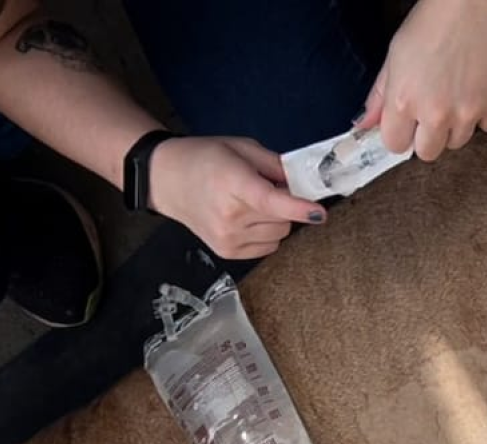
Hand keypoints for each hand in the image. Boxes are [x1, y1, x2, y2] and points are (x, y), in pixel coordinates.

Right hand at [148, 135, 328, 258]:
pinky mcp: (227, 252)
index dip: (297, 207)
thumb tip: (303, 181)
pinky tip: (246, 219)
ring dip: (275, 220)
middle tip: (263, 188)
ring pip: (278, 235)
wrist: (167, 180)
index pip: (270, 201)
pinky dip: (265, 233)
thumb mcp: (241, 148)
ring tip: (249, 203)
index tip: (318, 213)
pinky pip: (268, 247)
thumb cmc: (204, 159)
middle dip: (284, 205)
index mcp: (232, 183)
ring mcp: (227, 238)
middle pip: (283, 219)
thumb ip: (275, 164)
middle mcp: (229, 216)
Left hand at [360, 0, 486, 161]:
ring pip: (458, 142)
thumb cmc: (434, 19)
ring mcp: (469, 112)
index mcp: (403, 101)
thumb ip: (380, 96)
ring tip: (457, 93)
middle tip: (433, 108)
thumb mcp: (395, 54)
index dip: (401, 132)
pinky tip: (478, 88)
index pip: (395, 145)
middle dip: (427, 135)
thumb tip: (365, 125)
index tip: (407, 122)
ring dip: (456, 125)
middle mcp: (435, 113)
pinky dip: (483, 113)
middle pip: (427, 152)